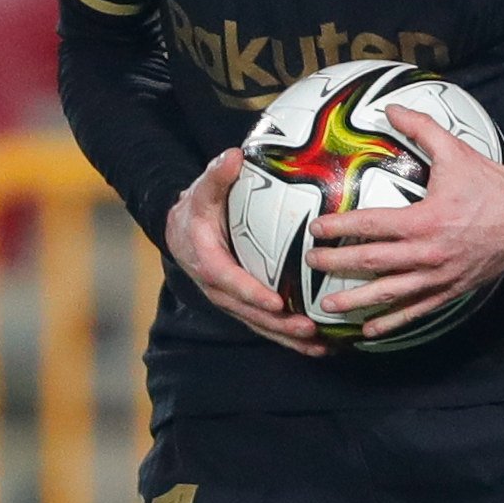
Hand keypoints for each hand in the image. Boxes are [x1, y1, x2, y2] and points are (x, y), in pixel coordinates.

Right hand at [165, 148, 324, 353]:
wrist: (183, 231)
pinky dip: (290, 337)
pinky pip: (266, 324)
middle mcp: (218, 288)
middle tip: (309, 329)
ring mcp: (231, 301)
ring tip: (321, 346)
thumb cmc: (198, 208)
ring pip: (260, 325)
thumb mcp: (203, 190)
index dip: (251, 293)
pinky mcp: (243, 306)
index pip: (229, 280)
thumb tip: (234, 156)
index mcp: (208, 261)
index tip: (275, 302)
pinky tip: (319, 345)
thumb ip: (217, 175)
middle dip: (279, 324)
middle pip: (249, 312)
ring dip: (289, 338)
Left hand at [307, 110, 503, 327]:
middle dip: (336, 263)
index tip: (315, 229)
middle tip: (311, 263)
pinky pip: (416, 310)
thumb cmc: (491, 187)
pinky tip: (370, 330)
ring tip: (327, 305)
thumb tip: (390, 108)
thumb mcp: (456, 152)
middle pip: (371, 262)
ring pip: (388, 293)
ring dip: (355, 300)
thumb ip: (421, 129)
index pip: (371, 225)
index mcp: (424, 220)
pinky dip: (392, 321)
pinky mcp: (450, 290)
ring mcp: (439, 276)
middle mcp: (428, 253)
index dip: (339, 228)